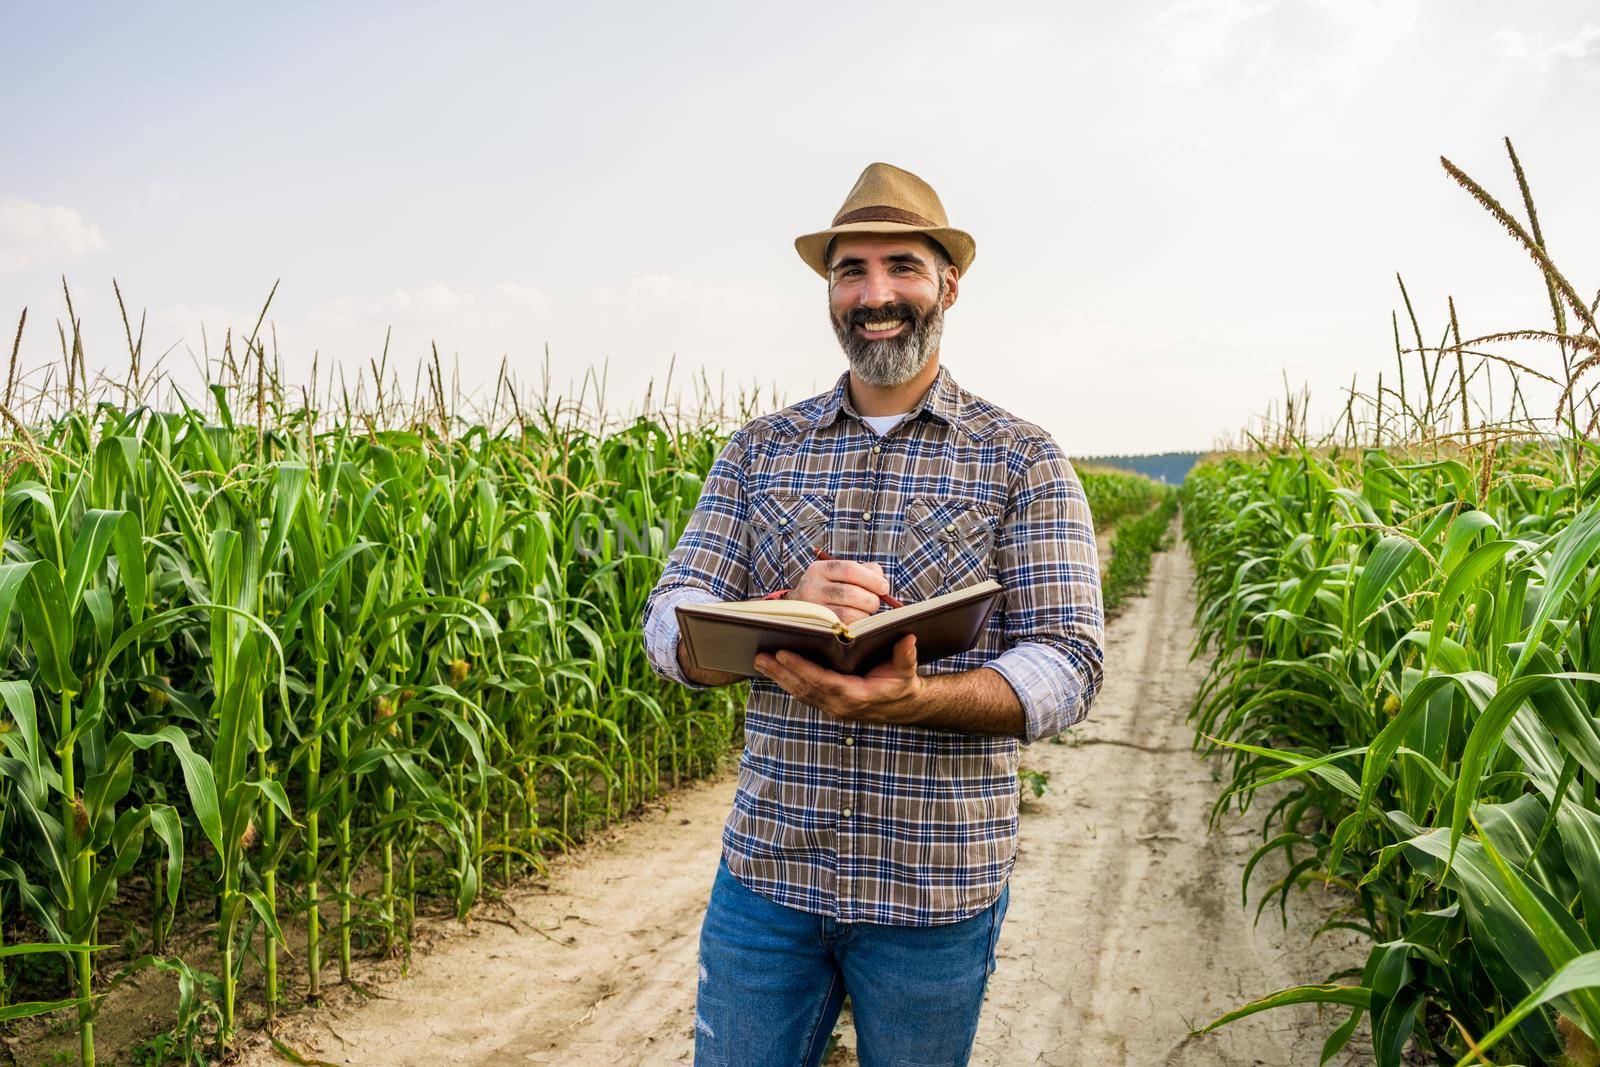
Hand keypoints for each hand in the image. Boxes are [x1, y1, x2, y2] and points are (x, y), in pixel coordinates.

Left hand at [753, 634, 921, 724]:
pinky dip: (785, 680)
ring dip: (778, 677)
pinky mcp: (825, 703)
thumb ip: (906, 656)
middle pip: (805, 689)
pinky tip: (772, 668)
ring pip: (799, 692)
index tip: (783, 654)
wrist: (901, 706)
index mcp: (857, 696)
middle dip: (781, 672)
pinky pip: (802, 693)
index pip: (825, 683)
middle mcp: (840, 706)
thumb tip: (908, 639)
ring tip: (759, 659)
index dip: (803, 669)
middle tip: (760, 655)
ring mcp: (831, 707)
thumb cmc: (901, 684)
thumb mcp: (907, 671)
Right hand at [790, 557, 889, 625]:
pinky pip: (844, 628)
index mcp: (820, 569)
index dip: (871, 579)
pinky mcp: (818, 628)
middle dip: (870, 599)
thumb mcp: (840, 574)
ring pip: (848, 613)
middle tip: (875, 603)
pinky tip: (856, 620)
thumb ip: (865, 571)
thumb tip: (882, 583)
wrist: (799, 610)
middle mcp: (812, 588)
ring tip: (864, 611)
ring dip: (864, 614)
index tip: (884, 587)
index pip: (850, 570)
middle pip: (850, 593)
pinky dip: (856, 624)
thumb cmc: (830, 589)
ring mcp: (813, 610)